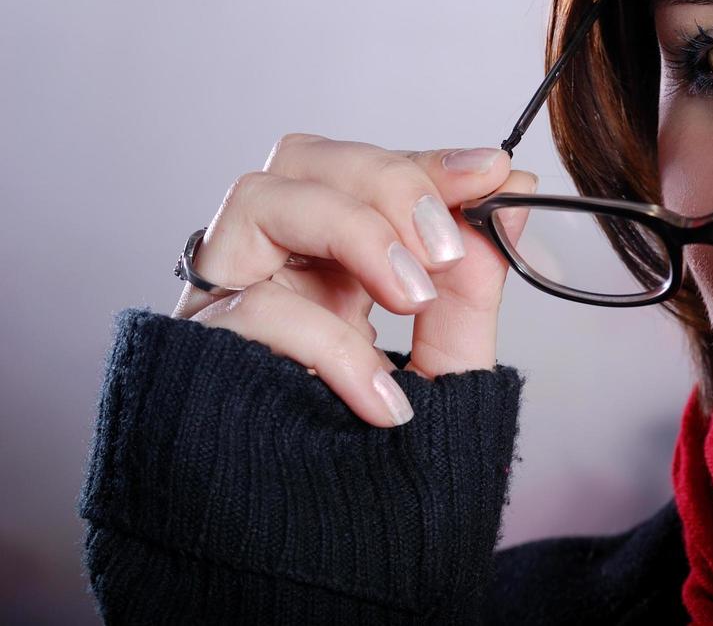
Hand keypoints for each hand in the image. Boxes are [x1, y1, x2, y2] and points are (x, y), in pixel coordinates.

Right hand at [173, 133, 536, 427]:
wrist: (332, 552)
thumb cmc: (380, 457)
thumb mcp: (447, 362)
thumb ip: (474, 282)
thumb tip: (512, 197)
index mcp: (332, 258)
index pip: (370, 174)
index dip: (430, 164)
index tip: (495, 171)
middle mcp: (275, 264)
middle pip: (305, 159)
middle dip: (390, 183)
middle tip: (446, 245)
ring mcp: (230, 299)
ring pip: (261, 198)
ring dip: (355, 230)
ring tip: (413, 297)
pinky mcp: (200, 351)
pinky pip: (255, 310)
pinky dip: (332, 345)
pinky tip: (383, 400)